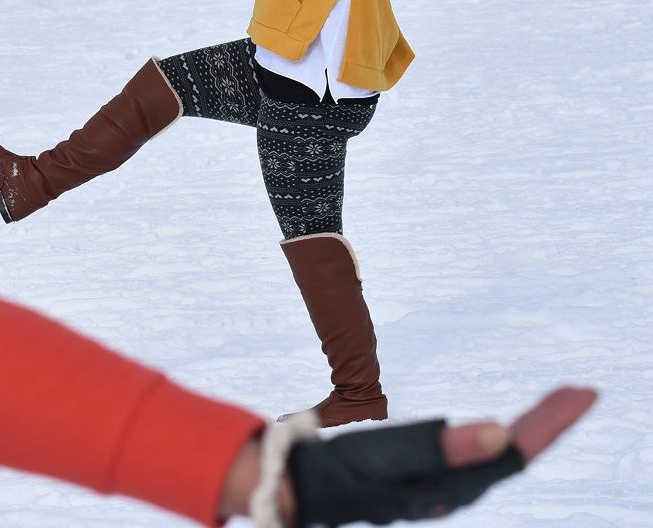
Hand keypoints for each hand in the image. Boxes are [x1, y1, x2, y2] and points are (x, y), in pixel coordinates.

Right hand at [288, 386, 596, 526]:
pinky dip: (505, 434)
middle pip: (516, 453)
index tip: (581, 393)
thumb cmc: (342, 472)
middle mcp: (456, 489)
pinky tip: (505, 430)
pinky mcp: (429, 477)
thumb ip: (442, 446)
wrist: (301, 487)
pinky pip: (482, 455)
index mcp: (453, 485)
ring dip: (532, 426)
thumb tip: (502, 432)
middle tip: (580, 391)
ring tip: (557, 403)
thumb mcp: (387, 457)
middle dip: (549, 421)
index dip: (551, 424)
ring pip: (502, 454)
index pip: (518, 452)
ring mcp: (443, 485)